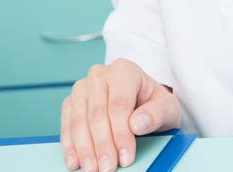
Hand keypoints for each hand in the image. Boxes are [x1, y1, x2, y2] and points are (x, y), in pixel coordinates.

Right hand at [60, 59, 180, 171]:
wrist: (141, 101)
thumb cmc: (153, 104)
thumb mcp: (167, 107)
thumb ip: (157, 113)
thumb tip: (137, 124)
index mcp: (124, 70)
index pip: (120, 104)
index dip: (121, 133)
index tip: (126, 157)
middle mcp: (100, 75)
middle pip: (97, 113)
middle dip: (102, 145)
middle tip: (108, 168)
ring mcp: (83, 87)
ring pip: (79, 119)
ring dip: (84, 148)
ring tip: (92, 169)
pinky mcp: (71, 101)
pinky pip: (66, 123)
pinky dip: (69, 145)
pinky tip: (75, 161)